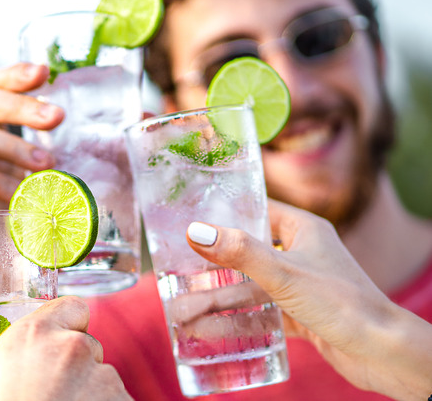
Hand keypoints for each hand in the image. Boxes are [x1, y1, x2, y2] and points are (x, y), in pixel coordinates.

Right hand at [0, 63, 62, 210]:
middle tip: (57, 117)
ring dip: (12, 145)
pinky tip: (25, 194)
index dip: (12, 75)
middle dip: (18, 105)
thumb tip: (89, 144)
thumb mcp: (19, 164)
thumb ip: (41, 150)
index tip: (43, 72)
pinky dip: (0, 183)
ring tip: (47, 163)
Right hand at [0, 296, 130, 400]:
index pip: (72, 308)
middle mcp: (77, 350)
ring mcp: (106, 382)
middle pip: (86, 345)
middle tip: (47, 391)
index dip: (63, 325)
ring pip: (103, 378)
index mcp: (37, 335)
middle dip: (72, 365)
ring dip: (87, 391)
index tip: (50, 347)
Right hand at [186, 200, 431, 400]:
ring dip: (224, 294)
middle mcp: (303, 252)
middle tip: (180, 263)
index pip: (259, 209)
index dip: (226, 212)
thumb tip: (195, 231)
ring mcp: (302, 284)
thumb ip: (239, 252)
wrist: (380, 351)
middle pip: (250, 249)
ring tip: (187, 300)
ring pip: (253, 283)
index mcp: (304, 229)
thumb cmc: (341, 303)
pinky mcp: (301, 312)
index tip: (192, 217)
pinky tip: (214, 325)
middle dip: (217, 260)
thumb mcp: (284, 273)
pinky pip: (263, 310)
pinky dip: (240, 317)